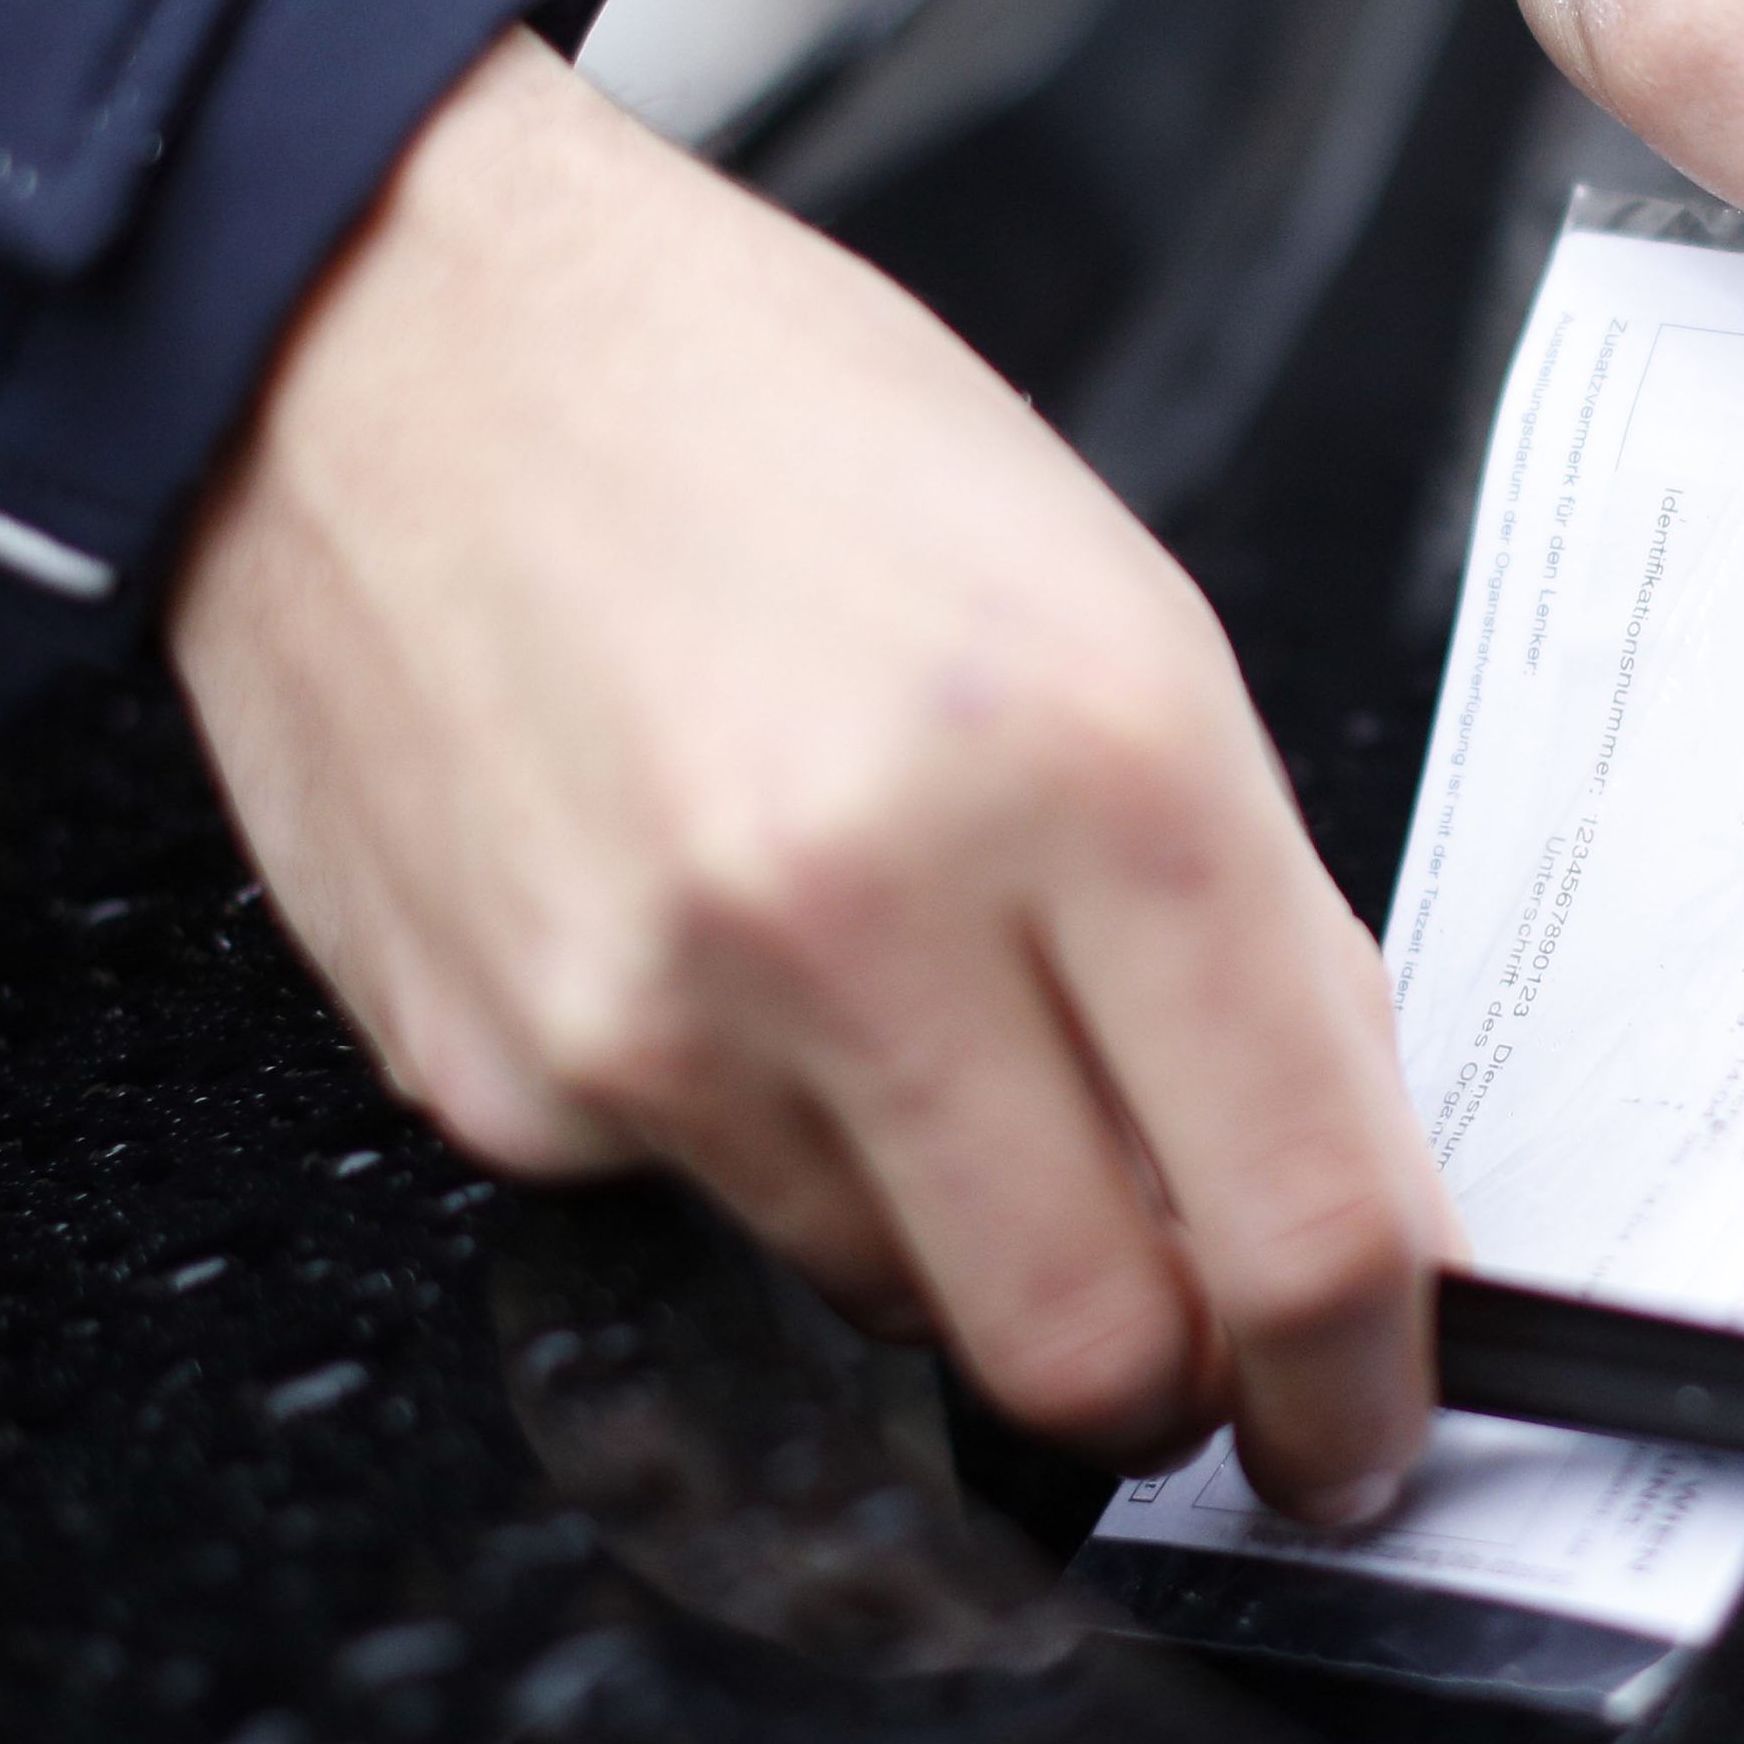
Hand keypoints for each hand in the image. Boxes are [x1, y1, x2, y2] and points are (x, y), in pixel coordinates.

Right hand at [169, 31, 1454, 1520]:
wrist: (385, 333)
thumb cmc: (750, 413)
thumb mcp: (1108, 596)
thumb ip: (1240, 912)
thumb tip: (1327, 1161)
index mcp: (1093, 753)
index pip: (1297, 1214)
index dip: (1358, 1375)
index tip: (1354, 1409)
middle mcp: (869, 905)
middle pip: (1094, 1356)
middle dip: (1169, 1380)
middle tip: (1180, 1310)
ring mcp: (663, 1016)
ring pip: (897, 1310)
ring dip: (952, 1232)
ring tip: (898, 1001)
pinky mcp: (504, 1076)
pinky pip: (708, 1214)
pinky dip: (763, 1140)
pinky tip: (722, 951)